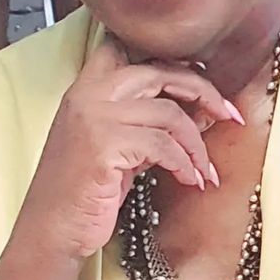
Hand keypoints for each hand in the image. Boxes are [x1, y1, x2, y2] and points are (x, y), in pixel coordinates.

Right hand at [17, 36, 242, 260]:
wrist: (51, 230)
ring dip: (197, 145)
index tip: (201, 77)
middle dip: (203, 91)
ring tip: (204, 170)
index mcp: (87, 88)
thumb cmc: (85, 191)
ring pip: (169, 114)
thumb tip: (203, 110)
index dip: (171, 60)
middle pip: (160, 73)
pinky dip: (185, 164)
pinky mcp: (104, 145)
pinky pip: (163, 146)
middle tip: (228, 114)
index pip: (131, 49)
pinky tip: (190, 181)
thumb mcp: (119, 146)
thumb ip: (150, 123)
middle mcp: (88, 95)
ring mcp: (94, 117)